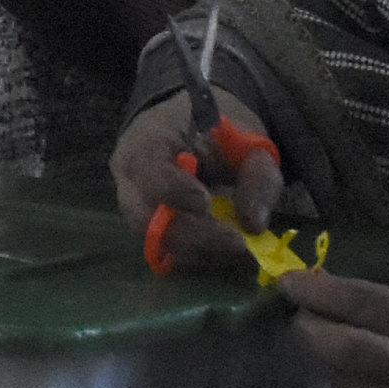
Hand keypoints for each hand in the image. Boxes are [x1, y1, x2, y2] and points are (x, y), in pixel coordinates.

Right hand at [111, 89, 283, 272]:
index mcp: (147, 141)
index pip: (147, 169)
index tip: (206, 202)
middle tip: (238, 243)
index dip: (173, 189)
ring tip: (239, 246)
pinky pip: (168, 252)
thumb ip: (258, 177)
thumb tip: (254, 225)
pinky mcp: (149, 234)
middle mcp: (130, 182)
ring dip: (201, 251)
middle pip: (148, 220)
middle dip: (195, 236)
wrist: (192, 134)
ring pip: (158, 244)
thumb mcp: (249, 142)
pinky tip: (226, 248)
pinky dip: (199, 254)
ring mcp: (135, 212)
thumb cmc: (216, 133)